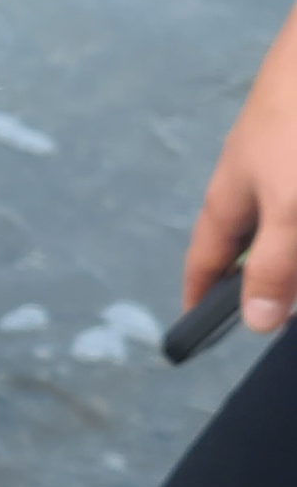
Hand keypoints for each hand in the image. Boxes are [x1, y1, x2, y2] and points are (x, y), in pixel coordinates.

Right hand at [186, 0, 296, 330]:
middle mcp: (254, 181)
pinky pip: (295, 192)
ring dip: (290, 242)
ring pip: (284, 216)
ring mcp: (284, 158)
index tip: (199, 328)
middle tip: (284, 305)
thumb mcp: (289, 209)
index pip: (207, 262)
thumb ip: (275, 265)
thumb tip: (259, 322)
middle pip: (253, 242)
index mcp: (230, 201)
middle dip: (266, 274)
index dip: (202, 298)